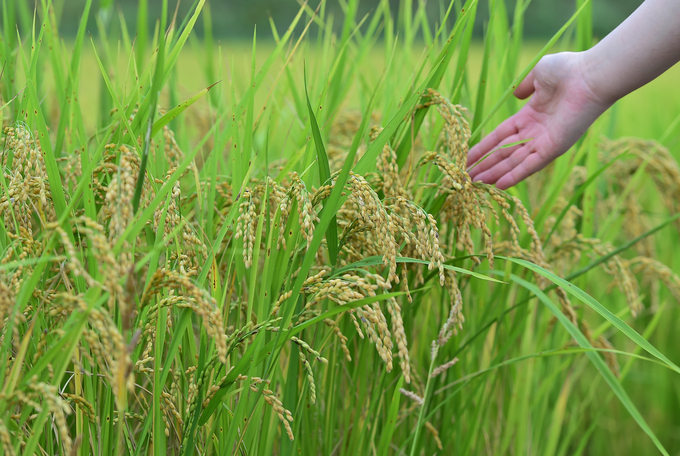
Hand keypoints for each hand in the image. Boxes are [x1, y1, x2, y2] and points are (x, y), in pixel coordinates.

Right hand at [466, 52, 611, 188]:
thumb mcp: (538, 74)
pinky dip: (515, 175)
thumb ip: (525, 87)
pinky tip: (499, 185)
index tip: (468, 157)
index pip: (501, 136)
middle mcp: (535, 132)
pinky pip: (530, 165)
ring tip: (476, 184)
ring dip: (495, 174)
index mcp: (531, 116)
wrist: (591, 75)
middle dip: (485, 165)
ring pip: (513, 162)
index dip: (483, 146)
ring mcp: (544, 142)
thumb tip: (517, 96)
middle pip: (504, 153)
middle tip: (467, 178)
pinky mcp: (554, 148)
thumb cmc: (568, 70)